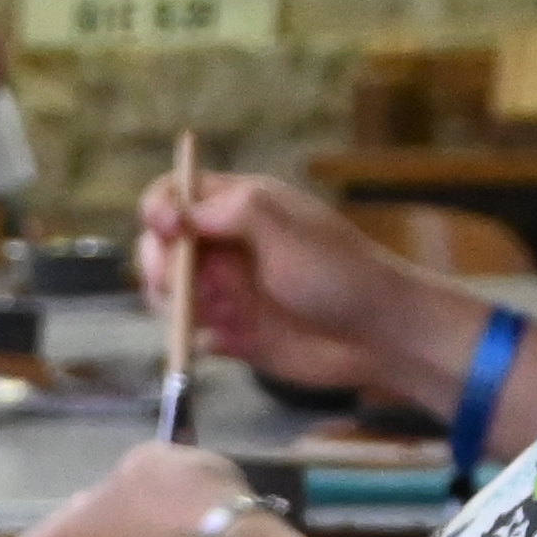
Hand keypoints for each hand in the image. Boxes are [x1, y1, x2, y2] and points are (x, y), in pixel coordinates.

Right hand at [135, 171, 494, 415]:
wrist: (376, 335)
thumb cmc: (339, 272)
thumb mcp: (283, 229)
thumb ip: (230, 212)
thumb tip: (178, 214)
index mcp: (239, 206)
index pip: (177, 193)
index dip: (160, 209)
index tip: (167, 229)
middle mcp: (226, 245)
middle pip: (162, 246)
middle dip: (161, 266)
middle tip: (178, 287)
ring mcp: (227, 290)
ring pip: (170, 294)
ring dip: (181, 307)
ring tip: (223, 315)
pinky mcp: (232, 333)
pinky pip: (193, 336)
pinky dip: (198, 341)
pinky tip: (230, 342)